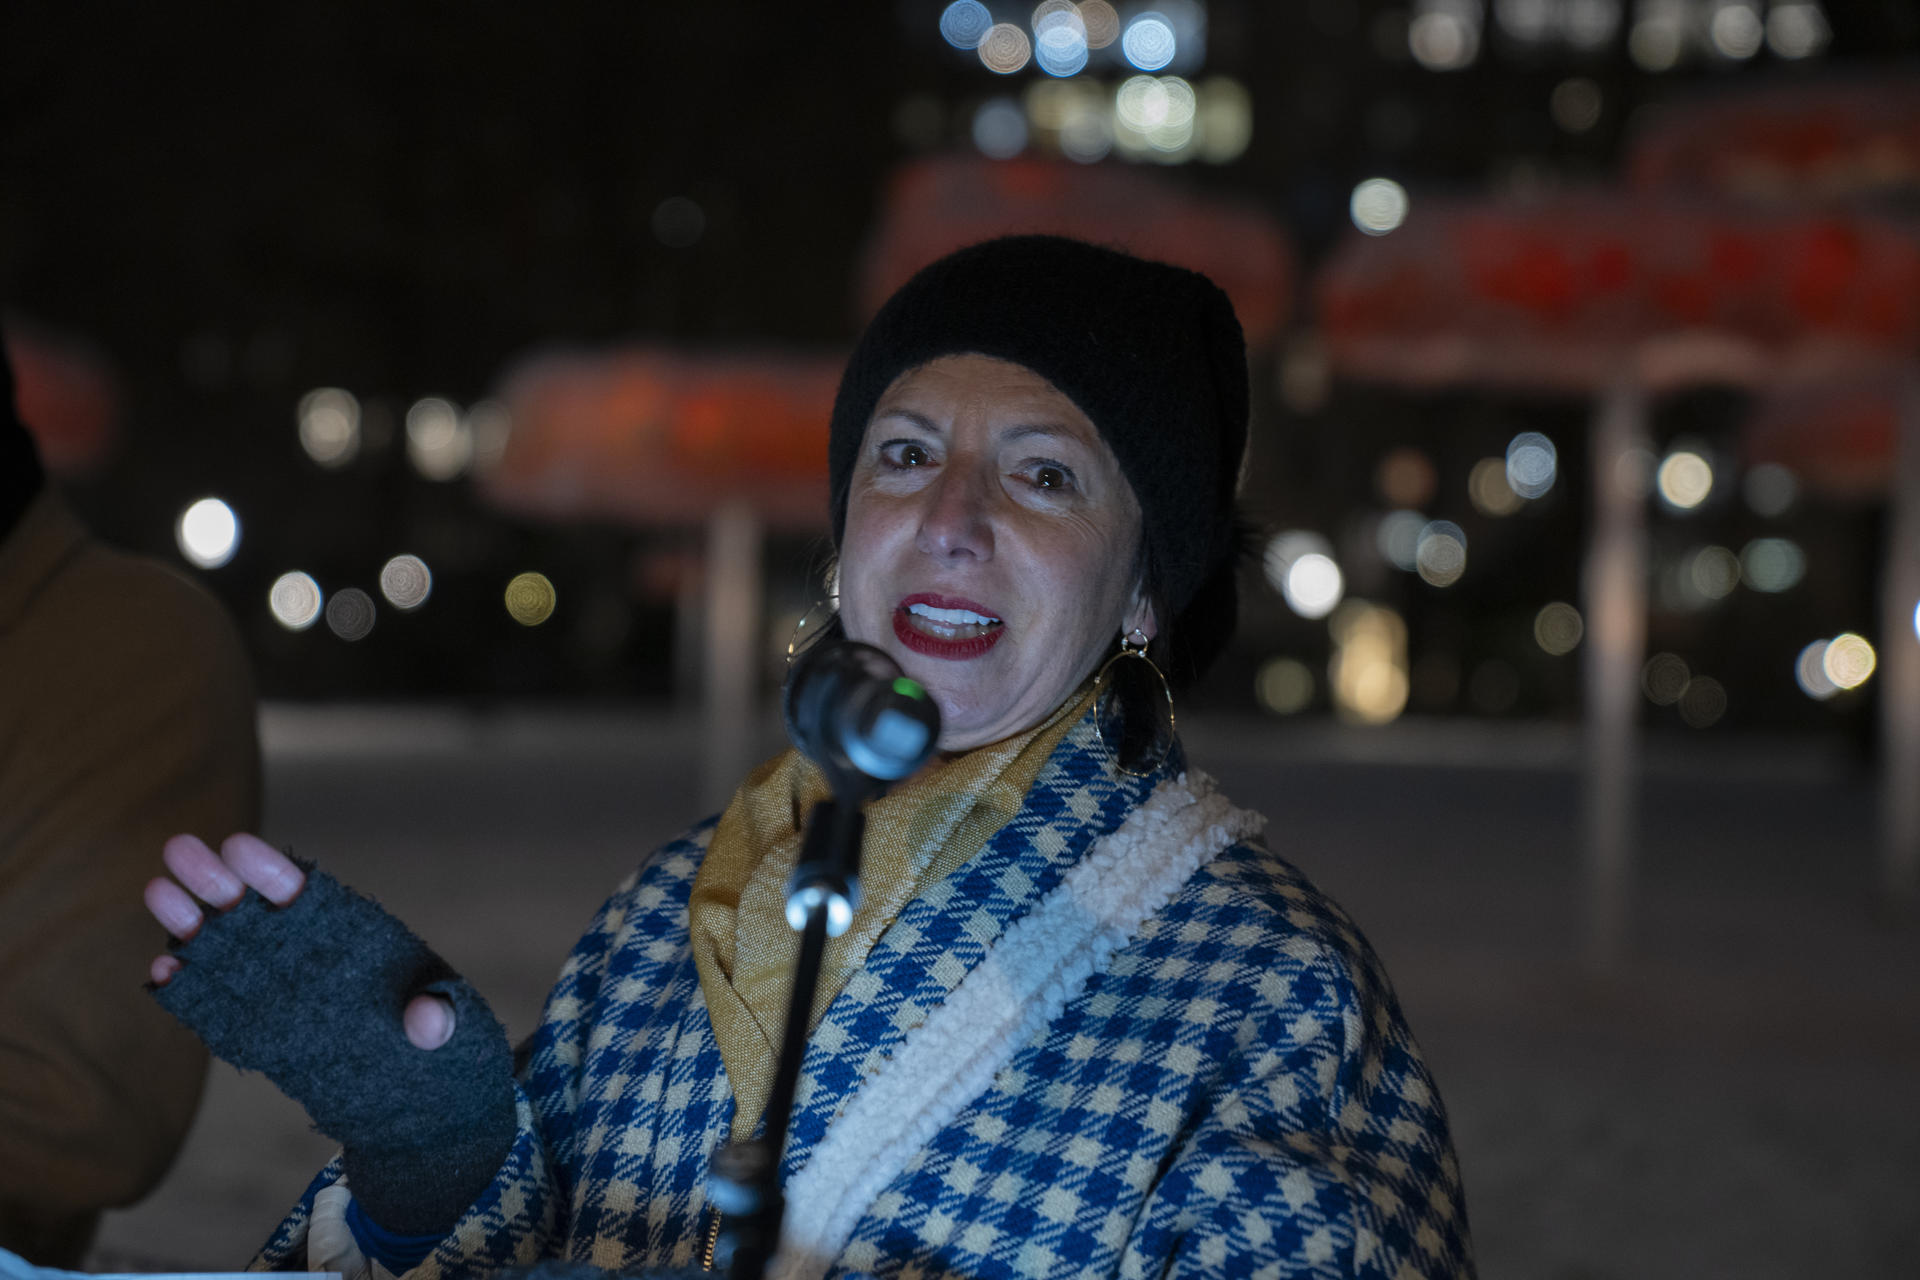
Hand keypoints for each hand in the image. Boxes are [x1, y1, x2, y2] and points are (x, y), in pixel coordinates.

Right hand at [145, 833, 455, 1050]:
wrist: (421, 1094)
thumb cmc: (440, 1042)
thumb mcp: (449, 1026)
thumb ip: (436, 1016)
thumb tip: (426, 1018)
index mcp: (350, 937)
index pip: (304, 895)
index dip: (271, 871)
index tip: (239, 847)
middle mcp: (305, 957)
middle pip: (252, 910)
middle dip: (215, 879)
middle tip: (178, 848)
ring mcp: (278, 993)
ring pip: (223, 950)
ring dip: (189, 923)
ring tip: (156, 891)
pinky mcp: (261, 1033)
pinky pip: (216, 1008)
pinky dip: (189, 989)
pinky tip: (163, 970)